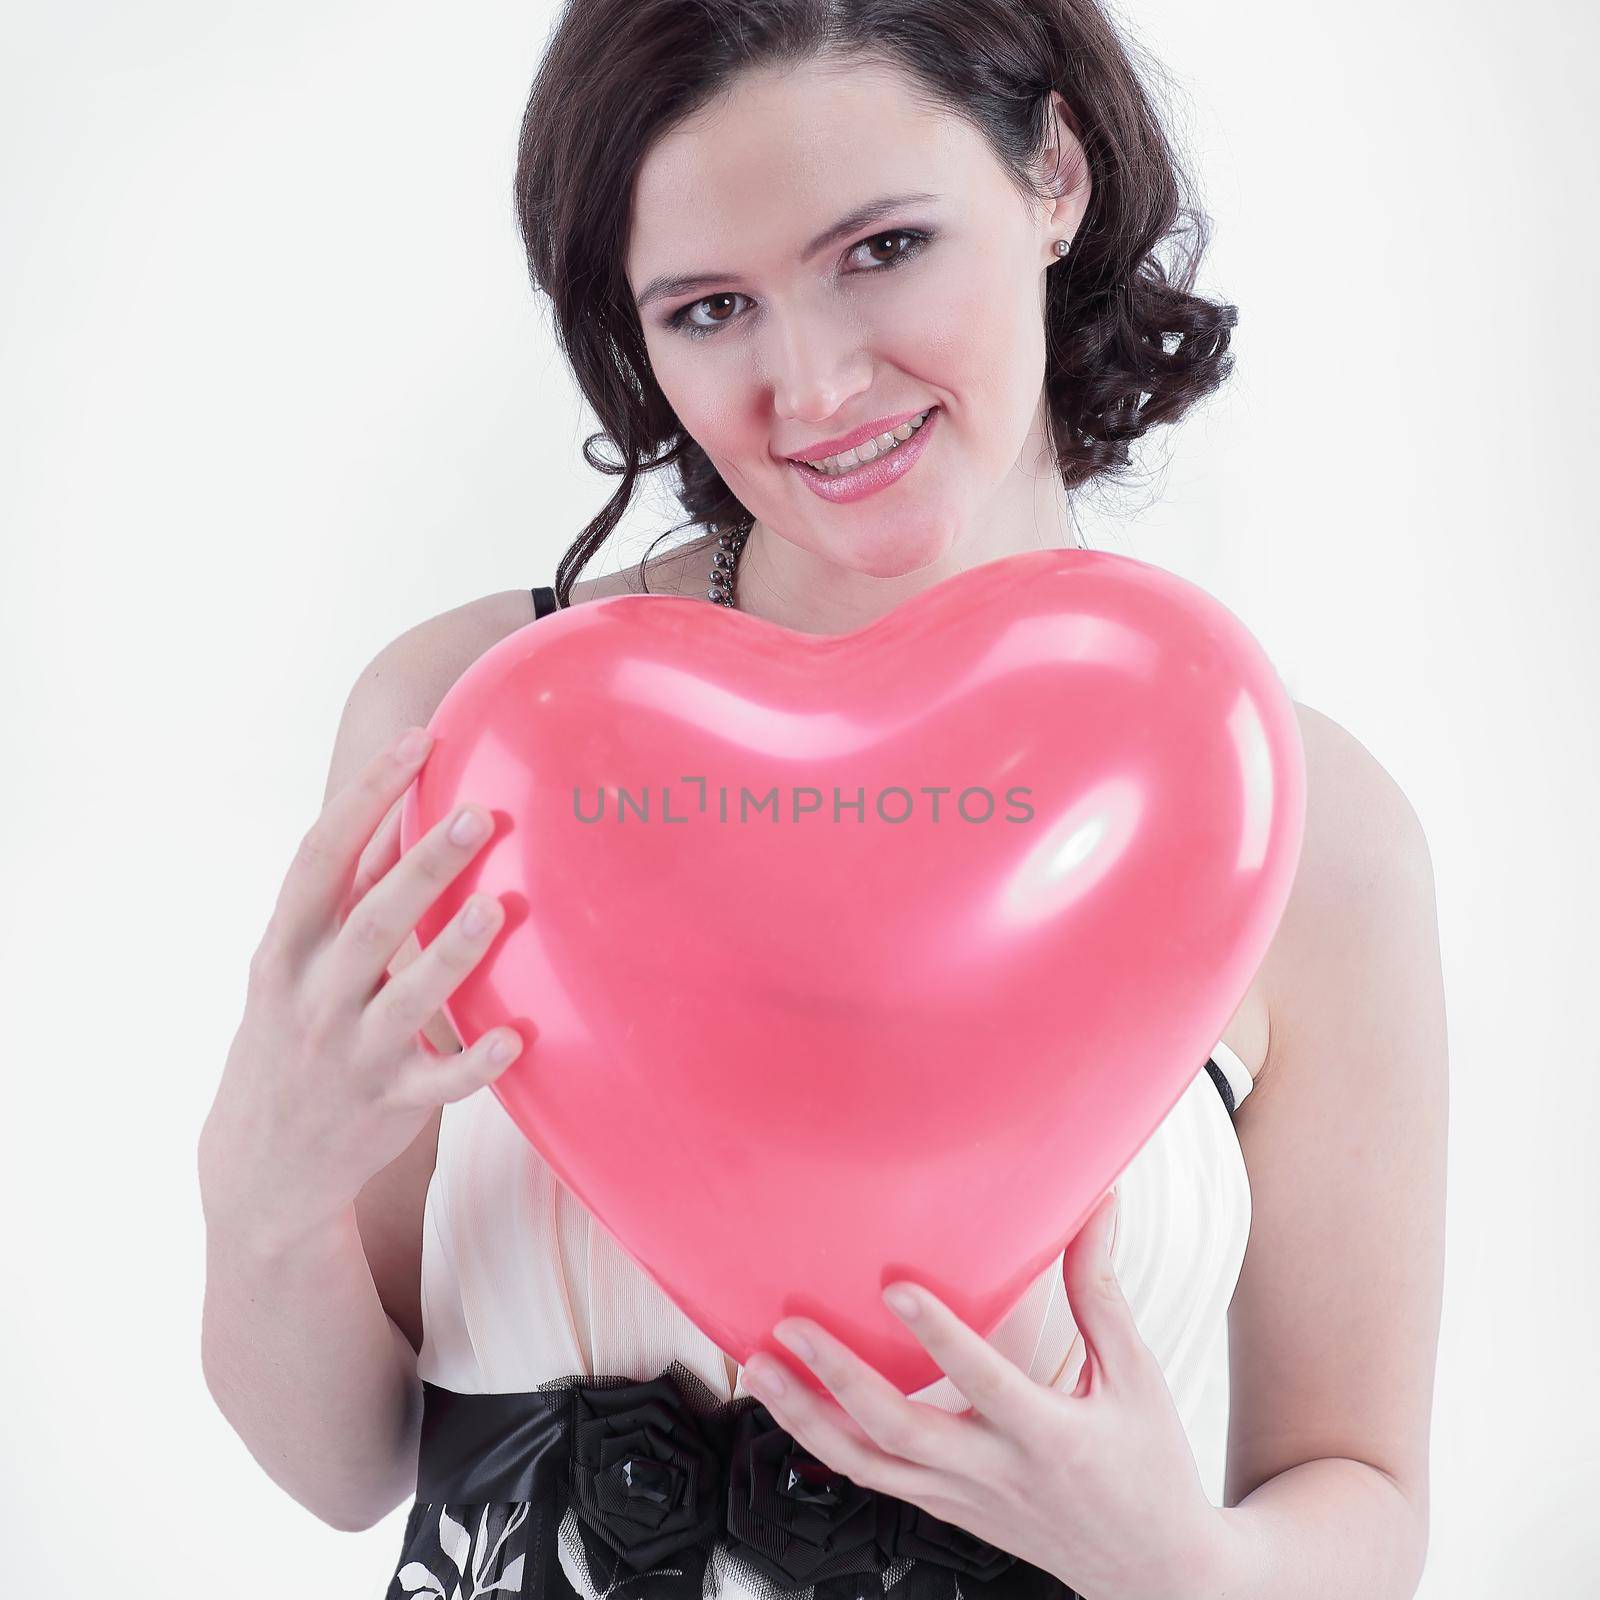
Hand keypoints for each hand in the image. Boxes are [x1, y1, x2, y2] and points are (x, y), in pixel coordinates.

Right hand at [198, 725, 525, 1255]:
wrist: (262, 1164)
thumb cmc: (293, 1029)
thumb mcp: (296, 961)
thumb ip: (350, 891)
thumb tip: (405, 802)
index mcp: (287, 947)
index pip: (321, 857)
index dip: (368, 796)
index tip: (418, 741)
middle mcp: (314, 995)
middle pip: (371, 920)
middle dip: (422, 866)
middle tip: (478, 815)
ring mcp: (351, 1053)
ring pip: (407, 999)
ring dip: (453, 954)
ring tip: (500, 908)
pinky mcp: (389, 1105)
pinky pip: (439, 1082)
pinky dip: (475, 1062)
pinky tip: (516, 1038)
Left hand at [739, 1189, 1233, 1599]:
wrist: (1154, 1573)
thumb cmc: (1149, 1467)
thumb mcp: (1136, 1378)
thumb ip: (1102, 1292)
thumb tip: (1097, 1209)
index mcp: (1049, 1435)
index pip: (983, 1381)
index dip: (937, 1336)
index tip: (894, 1287)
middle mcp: (995, 1472)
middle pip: (899, 1430)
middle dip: (836, 1377)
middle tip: (790, 1327)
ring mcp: (962, 1499)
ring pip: (868, 1465)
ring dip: (806, 1417)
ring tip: (761, 1369)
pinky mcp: (945, 1512)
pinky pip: (874, 1481)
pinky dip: (826, 1446)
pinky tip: (792, 1411)